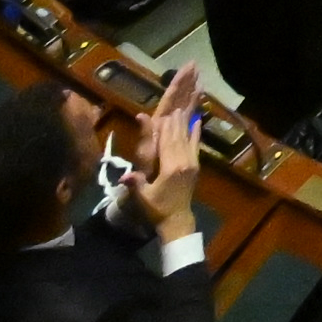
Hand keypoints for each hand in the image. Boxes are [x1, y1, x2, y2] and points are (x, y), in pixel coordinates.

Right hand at [130, 74, 207, 232]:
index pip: (168, 142)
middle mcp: (185, 162)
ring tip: (184, 105)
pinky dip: (196, 132)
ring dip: (185, 121)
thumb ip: (136, 184)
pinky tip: (198, 121)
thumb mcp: (143, 197)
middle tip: (176, 101)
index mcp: (171, 168)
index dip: (166, 126)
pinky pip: (196, 145)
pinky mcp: (196, 166)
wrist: (177, 220)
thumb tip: (123, 176)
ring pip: (188, 137)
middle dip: (176, 119)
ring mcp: (192, 163)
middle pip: (179, 135)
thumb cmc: (157, 209)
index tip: (165, 110)